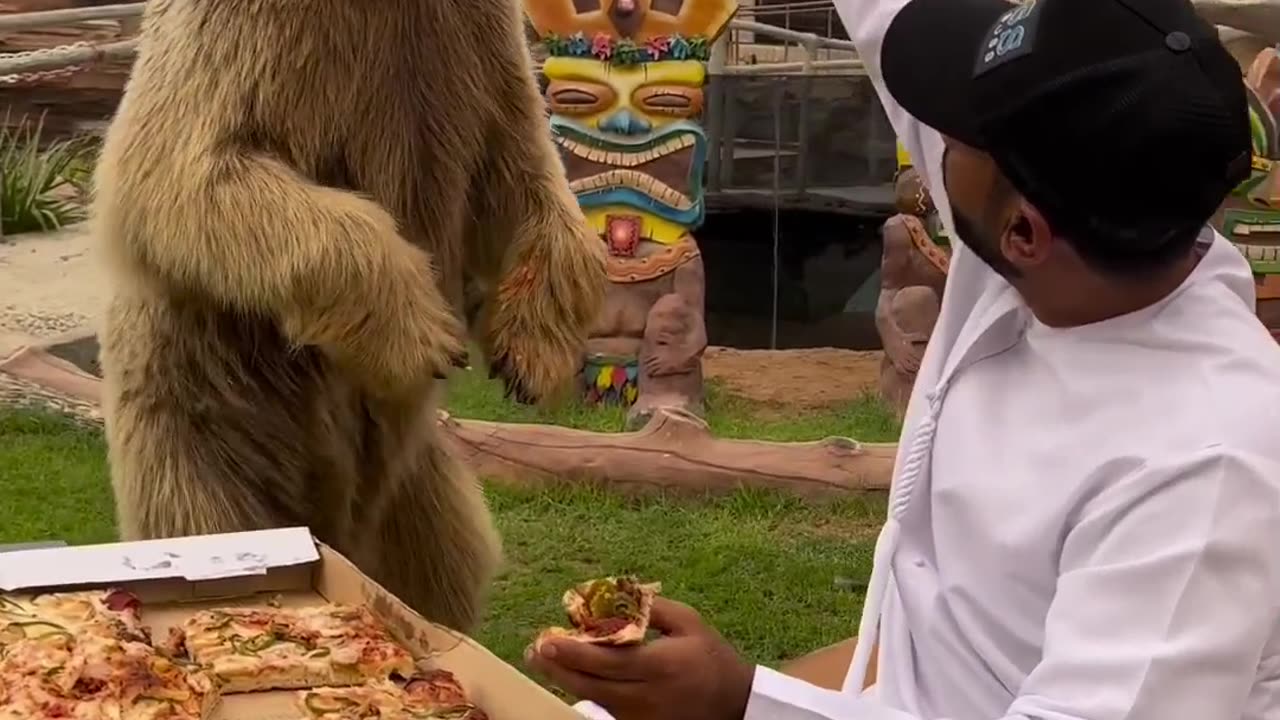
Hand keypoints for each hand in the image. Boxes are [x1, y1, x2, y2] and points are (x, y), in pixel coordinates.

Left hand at [525, 599, 754, 719]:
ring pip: (593, 700)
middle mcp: (646, 696)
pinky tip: (570, 675)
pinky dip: (585, 691)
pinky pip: (606, 709)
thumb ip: (651, 608)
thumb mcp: (688, 621)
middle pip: (591, 685)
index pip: (606, 660)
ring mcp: (641, 717)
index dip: (573, 652)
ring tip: (543, 661)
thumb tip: (613, 596)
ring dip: (565, 680)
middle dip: (558, 668)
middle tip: (534, 650)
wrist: (734, 703)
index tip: (546, 639)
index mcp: (659, 665)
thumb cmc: (710, 656)